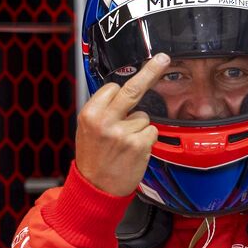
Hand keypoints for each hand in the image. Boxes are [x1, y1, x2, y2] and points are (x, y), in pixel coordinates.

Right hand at [75, 53, 169, 195]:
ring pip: (145, 116)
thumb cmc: (93, 159)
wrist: (96, 189)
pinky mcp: (138, 144)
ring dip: (140, 128)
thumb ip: (102, 111)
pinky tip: (134, 151)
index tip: (131, 79)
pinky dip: (147, 140)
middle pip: (133, 88)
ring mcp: (123, 132)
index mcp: (90, 114)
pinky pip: (152, 131)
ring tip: (125, 144)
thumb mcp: (86, 130)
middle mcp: (105, 120)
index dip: (119, 93)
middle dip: (150, 71)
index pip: (112, 88)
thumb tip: (119, 91)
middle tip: (162, 59)